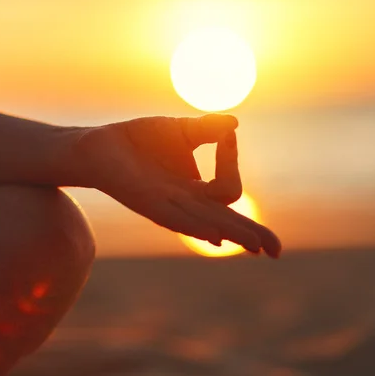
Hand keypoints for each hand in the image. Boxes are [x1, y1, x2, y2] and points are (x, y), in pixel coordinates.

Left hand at [74, 114, 281, 257]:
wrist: (98, 145)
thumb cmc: (137, 141)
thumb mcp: (179, 130)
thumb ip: (207, 130)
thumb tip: (234, 125)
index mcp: (194, 190)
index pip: (228, 189)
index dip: (232, 159)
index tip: (227, 134)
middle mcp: (185, 204)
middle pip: (226, 222)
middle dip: (252, 234)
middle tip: (276, 250)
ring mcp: (167, 207)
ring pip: (208, 225)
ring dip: (233, 234)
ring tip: (257, 248)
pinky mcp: (148, 204)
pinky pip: (176, 219)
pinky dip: (197, 227)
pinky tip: (215, 237)